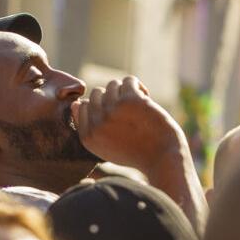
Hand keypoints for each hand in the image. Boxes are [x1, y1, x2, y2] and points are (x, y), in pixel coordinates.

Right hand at [74, 77, 189, 169]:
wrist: (162, 158)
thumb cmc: (136, 153)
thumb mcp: (105, 148)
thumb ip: (89, 128)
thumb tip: (77, 103)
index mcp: (87, 136)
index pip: (83, 106)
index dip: (102, 107)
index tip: (117, 117)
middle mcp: (96, 123)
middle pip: (97, 93)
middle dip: (113, 98)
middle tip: (129, 111)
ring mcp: (112, 110)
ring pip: (112, 85)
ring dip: (126, 92)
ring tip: (137, 106)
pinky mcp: (130, 100)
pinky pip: (128, 80)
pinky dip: (138, 87)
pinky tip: (146, 99)